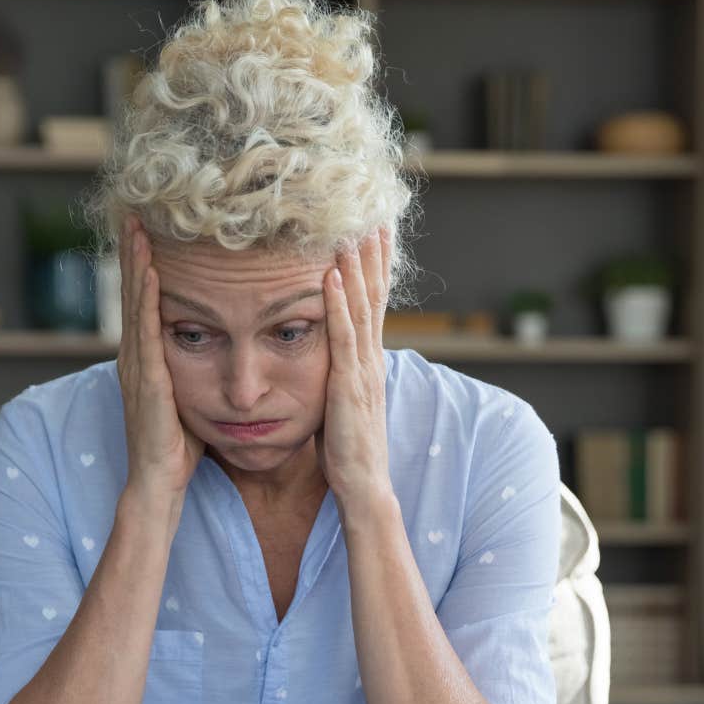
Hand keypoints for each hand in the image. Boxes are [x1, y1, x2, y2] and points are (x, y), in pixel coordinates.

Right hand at [117, 212, 204, 505]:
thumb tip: (218, 348)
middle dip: (133, 252)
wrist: (159, 484)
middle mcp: (135, 356)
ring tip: (137, 225)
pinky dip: (145, 295)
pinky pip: (145, 328)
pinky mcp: (146, 378)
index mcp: (147, 359)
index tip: (149, 230)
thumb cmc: (179, 447)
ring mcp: (136, 366)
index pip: (145, 302)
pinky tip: (150, 268)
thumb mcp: (189, 397)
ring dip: (135, 262)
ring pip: (135, 302)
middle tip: (135, 212)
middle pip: (133, 293)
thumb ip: (195, 370)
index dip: (144, 266)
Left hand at [318, 224, 393, 511]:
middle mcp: (370, 360)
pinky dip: (338, 305)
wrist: (363, 487)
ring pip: (361, 309)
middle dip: (373, 256)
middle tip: (373, 215)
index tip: (374, 234)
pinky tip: (332, 277)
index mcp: (368, 363)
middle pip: (375, 297)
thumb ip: (339, 375)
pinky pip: (342, 338)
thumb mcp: (342, 403)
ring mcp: (362, 371)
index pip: (375, 306)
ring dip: (357, 268)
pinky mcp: (347, 386)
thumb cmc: (348, 452)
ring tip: (351, 232)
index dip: (376, 269)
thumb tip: (328, 357)